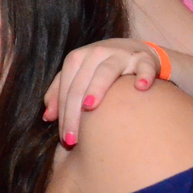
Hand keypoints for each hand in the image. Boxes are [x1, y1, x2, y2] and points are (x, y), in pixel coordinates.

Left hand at [43, 38, 159, 145]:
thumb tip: (47, 117)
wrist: (134, 52)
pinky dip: (143, 75)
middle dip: (75, 113)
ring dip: (97, 88)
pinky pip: (144, 66)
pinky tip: (140, 87)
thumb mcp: (78, 77)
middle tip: (74, 139)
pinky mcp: (144, 58)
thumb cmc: (99, 70)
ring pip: (106, 71)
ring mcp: (120, 54)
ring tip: (90, 107)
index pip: (66, 89)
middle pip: (81, 84)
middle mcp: (96, 53)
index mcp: (77, 58)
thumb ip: (59, 93)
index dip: (63, 113)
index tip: (65, 139)